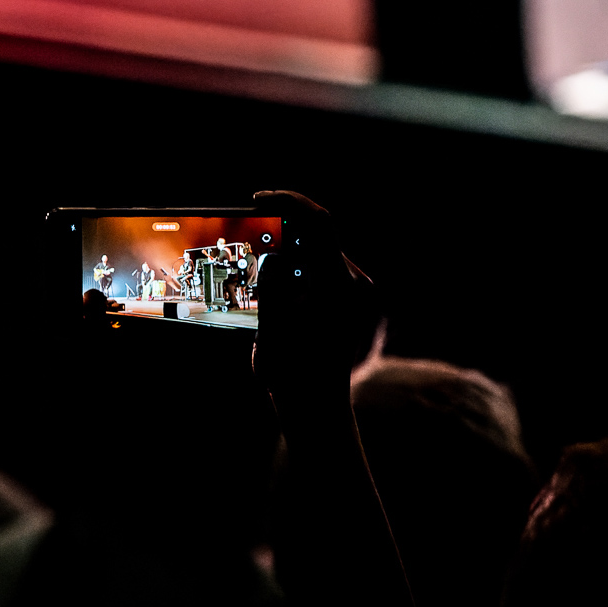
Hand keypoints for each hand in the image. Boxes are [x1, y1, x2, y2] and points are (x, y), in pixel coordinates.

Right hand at [250, 190, 380, 406]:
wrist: (317, 408)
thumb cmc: (292, 373)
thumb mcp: (270, 324)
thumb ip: (271, 282)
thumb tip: (272, 254)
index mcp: (338, 284)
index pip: (319, 222)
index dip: (289, 201)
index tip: (260, 198)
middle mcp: (355, 284)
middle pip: (318, 236)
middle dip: (282, 232)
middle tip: (249, 239)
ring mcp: (358, 292)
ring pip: (319, 254)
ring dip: (289, 255)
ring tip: (262, 278)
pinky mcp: (352, 301)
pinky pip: (324, 271)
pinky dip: (299, 271)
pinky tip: (277, 291)